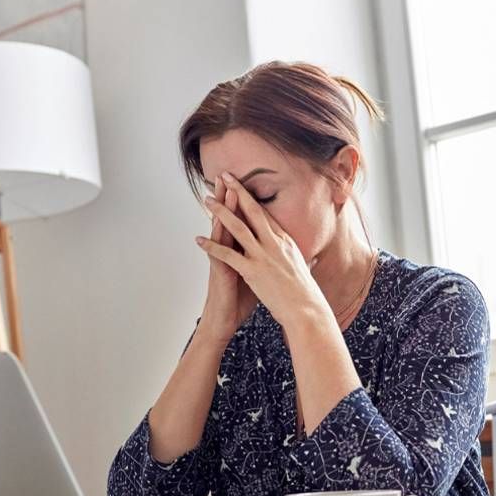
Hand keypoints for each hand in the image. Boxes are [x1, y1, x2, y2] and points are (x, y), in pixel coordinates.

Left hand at [195, 172, 329, 329]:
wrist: (307, 311)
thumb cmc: (305, 294)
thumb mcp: (304, 270)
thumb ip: (302, 260)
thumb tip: (311, 257)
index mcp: (286, 242)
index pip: (266, 215)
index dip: (253, 198)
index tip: (243, 186)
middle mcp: (275, 244)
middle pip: (253, 211)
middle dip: (238, 191)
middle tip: (225, 176)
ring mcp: (263, 256)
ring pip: (238, 227)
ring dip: (221, 212)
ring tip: (207, 200)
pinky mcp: (253, 271)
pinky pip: (227, 255)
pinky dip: (211, 246)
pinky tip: (199, 239)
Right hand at [197, 174, 257, 342]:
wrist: (224, 320)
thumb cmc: (240, 300)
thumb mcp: (258, 277)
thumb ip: (266, 263)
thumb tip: (284, 256)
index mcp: (243, 250)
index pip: (245, 221)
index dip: (247, 203)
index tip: (250, 184)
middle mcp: (231, 251)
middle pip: (232, 218)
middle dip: (231, 197)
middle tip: (228, 176)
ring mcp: (223, 260)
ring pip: (222, 231)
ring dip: (222, 211)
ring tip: (221, 192)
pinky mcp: (219, 272)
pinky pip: (216, 253)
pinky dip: (213, 242)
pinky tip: (211, 229)